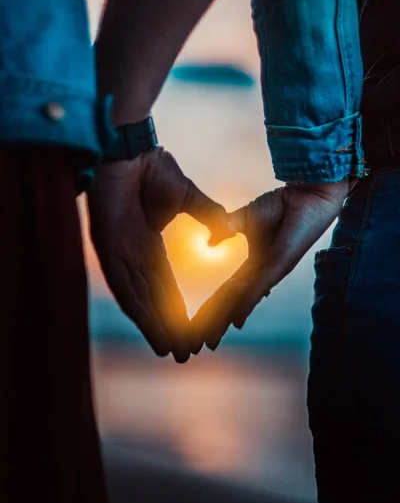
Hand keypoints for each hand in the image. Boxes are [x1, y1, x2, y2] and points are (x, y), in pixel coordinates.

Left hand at [88, 147, 234, 362]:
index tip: (192, 332)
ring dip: (154, 327)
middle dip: (167, 327)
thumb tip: (227, 231)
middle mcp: (131, 256)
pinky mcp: (108, 249)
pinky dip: (139, 310)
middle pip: (151, 299)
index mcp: (147, 245)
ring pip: (138, 300)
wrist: (129, 147)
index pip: (163, 286)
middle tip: (182, 354)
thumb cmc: (153, 167)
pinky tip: (152, 330)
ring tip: (171, 352)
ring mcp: (118, 255)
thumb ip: (206, 216)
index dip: (177, 310)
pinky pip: (124, 286)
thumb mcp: (188, 198)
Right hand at [190, 179, 349, 352]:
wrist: (307, 190)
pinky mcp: (282, 261)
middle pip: (231, 304)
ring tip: (210, 340)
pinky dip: (246, 304)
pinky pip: (260, 285)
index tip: (193, 327)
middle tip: (196, 346)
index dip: (209, 310)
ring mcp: (272, 271)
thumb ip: (227, 229)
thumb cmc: (283, 204)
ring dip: (224, 322)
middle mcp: (262, 275)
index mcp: (253, 267)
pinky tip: (236, 320)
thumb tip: (210, 243)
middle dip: (213, 325)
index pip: (226, 294)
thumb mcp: (245, 219)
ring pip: (242, 302)